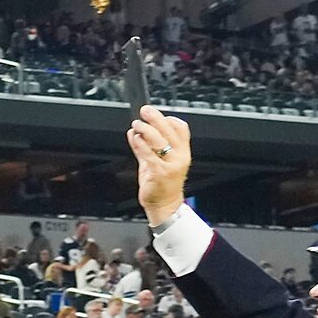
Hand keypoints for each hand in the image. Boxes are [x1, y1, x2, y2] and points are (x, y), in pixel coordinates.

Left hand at [128, 105, 190, 225]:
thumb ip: (145, 147)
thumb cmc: (162, 185)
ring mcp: (171, 165)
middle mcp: (179, 157)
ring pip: (159, 140)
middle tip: (144, 111)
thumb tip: (134, 132)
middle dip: (155, 118)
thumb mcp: (156, 162)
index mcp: (183, 152)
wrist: (164, 206)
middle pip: (169, 131)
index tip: (156, 115)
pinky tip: (135, 138)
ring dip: (145, 129)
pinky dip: (141, 145)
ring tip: (137, 125)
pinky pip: (149, 155)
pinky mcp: (160, 173)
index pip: (181, 128)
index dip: (168, 119)